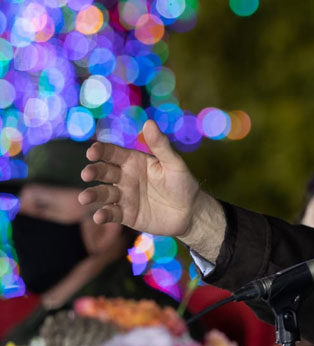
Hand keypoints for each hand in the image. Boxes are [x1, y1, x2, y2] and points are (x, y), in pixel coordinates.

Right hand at [78, 120, 199, 236]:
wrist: (190, 212)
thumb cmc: (183, 183)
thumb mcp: (174, 164)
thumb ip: (161, 145)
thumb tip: (149, 122)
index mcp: (133, 161)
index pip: (112, 153)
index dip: (100, 151)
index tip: (92, 152)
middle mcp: (124, 177)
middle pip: (103, 172)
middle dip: (93, 172)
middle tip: (87, 174)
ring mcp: (123, 196)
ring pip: (103, 193)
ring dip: (92, 194)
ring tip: (84, 197)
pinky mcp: (126, 214)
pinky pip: (111, 213)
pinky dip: (103, 215)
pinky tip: (99, 216)